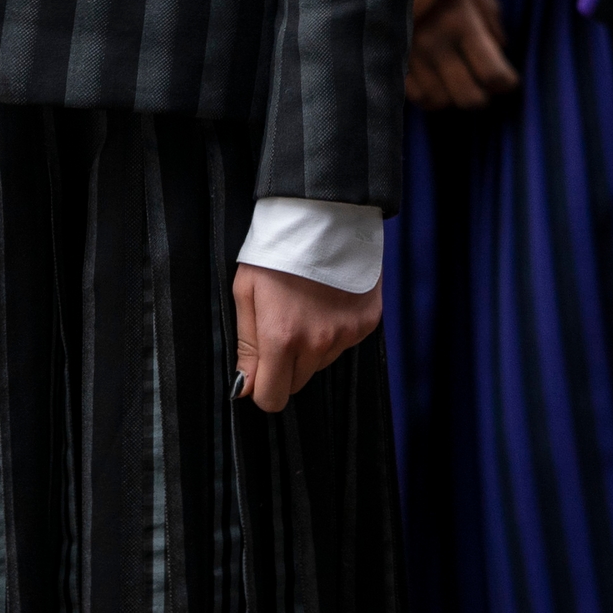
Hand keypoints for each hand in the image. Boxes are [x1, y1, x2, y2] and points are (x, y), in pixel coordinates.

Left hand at [233, 263, 381, 412]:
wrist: (324, 214)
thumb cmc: (277, 250)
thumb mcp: (246, 292)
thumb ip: (246, 346)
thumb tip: (245, 388)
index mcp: (281, 338)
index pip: (272, 398)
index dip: (262, 388)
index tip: (261, 371)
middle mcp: (317, 343)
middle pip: (297, 384)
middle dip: (286, 366)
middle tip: (283, 328)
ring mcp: (346, 333)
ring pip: (322, 364)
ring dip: (312, 347)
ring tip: (308, 307)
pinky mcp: (367, 322)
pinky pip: (345, 344)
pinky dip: (335, 330)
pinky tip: (328, 301)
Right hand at [406, 0, 517, 108]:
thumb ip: (489, 16)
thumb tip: (500, 47)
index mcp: (460, 22)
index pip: (492, 73)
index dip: (506, 82)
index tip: (508, 79)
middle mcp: (434, 43)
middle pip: (468, 97)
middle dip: (482, 96)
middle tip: (484, 85)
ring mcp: (408, 53)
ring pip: (438, 100)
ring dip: (453, 96)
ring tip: (457, 81)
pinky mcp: (389, 55)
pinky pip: (410, 94)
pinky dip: (426, 94)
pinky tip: (433, 80)